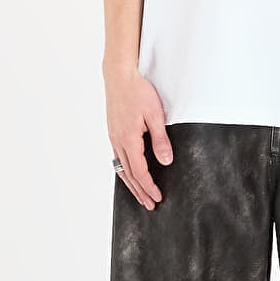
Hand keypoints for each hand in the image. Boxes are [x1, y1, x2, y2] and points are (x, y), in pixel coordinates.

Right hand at [104, 62, 173, 209]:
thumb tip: (166, 161)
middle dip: (140, 191)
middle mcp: (118, 141)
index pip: (139, 171)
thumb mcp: (155, 115)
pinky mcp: (113, 132)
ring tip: (140, 195)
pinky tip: (129, 174)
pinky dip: (124, 171)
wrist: (119, 75)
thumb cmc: (138, 91)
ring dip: (131, 184)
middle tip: (149, 205)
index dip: (149, 187)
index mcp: (129, 139)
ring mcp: (113, 137)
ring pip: (121, 168)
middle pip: (128, 175)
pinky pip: (118, 158)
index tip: (157, 198)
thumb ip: (160, 140)